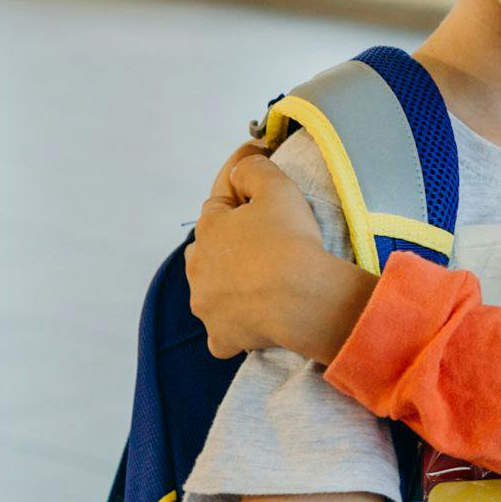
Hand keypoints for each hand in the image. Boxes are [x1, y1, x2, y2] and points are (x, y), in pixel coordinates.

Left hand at [187, 151, 369, 360]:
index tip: (260, 197)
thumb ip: (253, 169)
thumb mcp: (277, 187)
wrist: (302, 300)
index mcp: (208, 229)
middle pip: (206, 249)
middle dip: (224, 243)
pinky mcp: (221, 336)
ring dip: (224, 283)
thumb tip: (241, 165)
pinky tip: (247, 321)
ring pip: (208, 289)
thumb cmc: (290, 243)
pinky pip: (220, 332)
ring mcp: (206, 305)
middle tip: (258, 242)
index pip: (217, 205)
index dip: (240, 199)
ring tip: (255, 280)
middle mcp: (198, 268)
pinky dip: (230, 326)